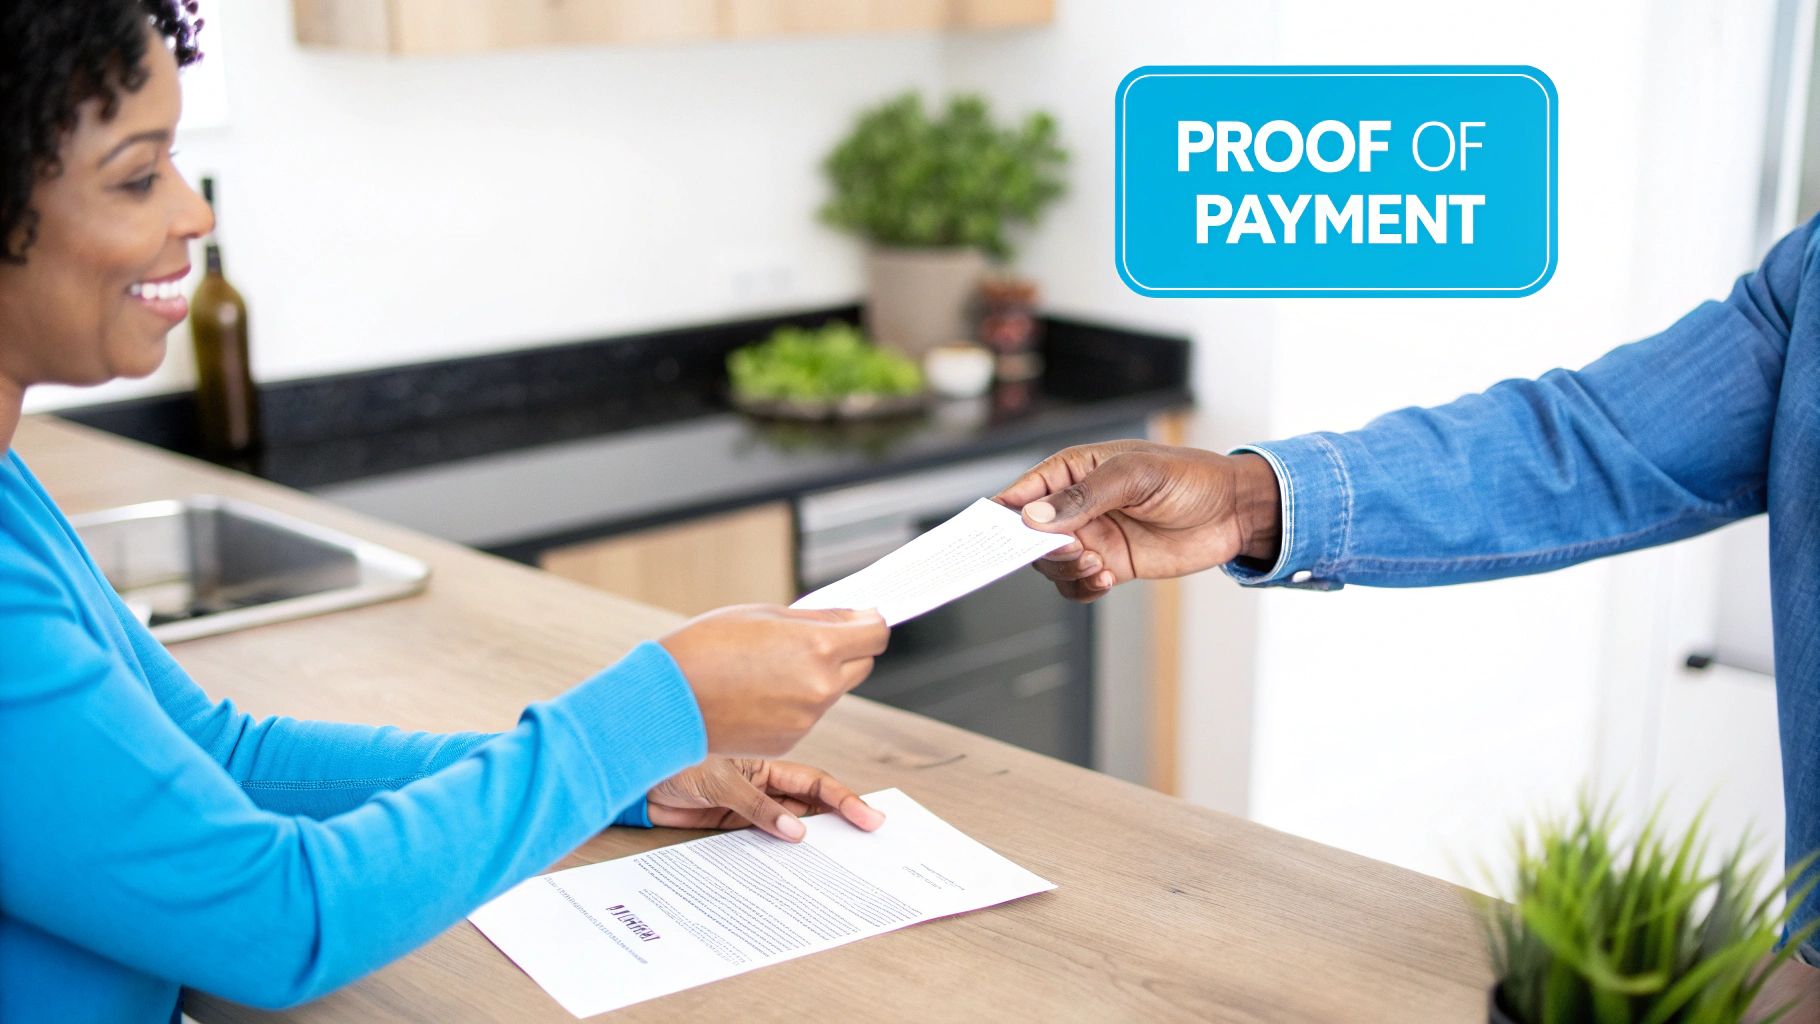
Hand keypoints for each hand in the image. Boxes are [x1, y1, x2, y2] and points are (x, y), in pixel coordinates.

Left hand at [645, 758, 884, 842]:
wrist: (632, 777)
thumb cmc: (671, 760)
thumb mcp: (718, 781)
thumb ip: (756, 807)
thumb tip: (794, 831)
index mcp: (765, 763)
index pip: (814, 783)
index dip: (844, 800)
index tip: (869, 817)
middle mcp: (761, 784)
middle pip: (808, 805)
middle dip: (837, 823)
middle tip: (865, 842)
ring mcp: (747, 805)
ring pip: (788, 825)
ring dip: (808, 841)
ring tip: (835, 860)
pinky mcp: (729, 824)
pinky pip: (761, 840)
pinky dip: (776, 853)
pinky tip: (790, 867)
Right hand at [660, 605, 888, 756]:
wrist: (665, 699)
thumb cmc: (707, 646)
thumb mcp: (764, 614)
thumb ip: (819, 618)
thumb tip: (858, 617)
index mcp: (818, 648)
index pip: (875, 635)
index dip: (870, 624)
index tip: (862, 620)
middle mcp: (820, 687)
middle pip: (862, 665)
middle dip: (846, 650)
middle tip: (809, 641)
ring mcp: (806, 719)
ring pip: (832, 691)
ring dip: (816, 677)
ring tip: (768, 668)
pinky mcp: (789, 742)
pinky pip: (806, 716)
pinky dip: (793, 704)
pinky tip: (756, 694)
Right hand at [992, 440, 1281, 601]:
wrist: (1234, 511)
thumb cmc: (1190, 477)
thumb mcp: (1136, 476)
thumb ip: (1085, 497)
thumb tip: (1036, 517)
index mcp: (1074, 470)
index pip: (1024, 492)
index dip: (1002, 514)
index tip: (986, 537)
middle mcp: (1076, 505)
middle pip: (1029, 535)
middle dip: (1040, 548)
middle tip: (1071, 551)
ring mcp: (1092, 536)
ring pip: (1051, 563)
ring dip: (1065, 570)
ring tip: (1096, 565)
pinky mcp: (1110, 564)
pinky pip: (1076, 585)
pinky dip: (1082, 588)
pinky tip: (1104, 579)